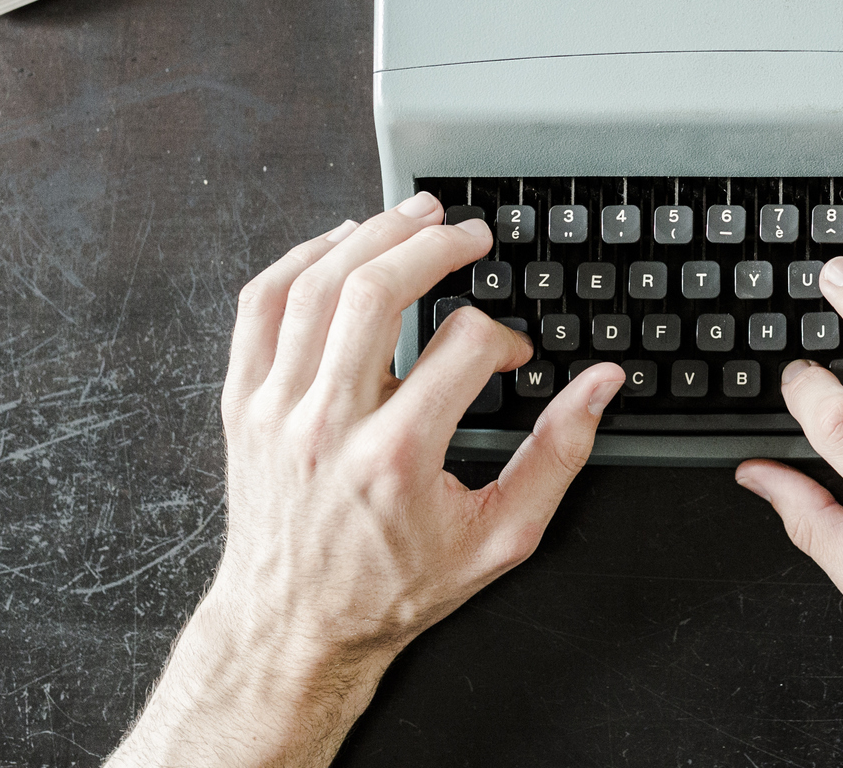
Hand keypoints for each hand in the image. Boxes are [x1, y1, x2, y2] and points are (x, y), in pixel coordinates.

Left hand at [108, 193, 624, 767]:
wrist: (294, 626)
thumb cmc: (390, 587)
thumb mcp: (497, 538)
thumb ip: (557, 455)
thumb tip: (601, 386)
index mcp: (396, 458)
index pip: (463, 346)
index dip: (504, 338)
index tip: (513, 355)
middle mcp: (327, 424)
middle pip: (377, 291)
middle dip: (435, 245)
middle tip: (469, 232)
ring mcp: (275, 410)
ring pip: (316, 285)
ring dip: (371, 235)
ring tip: (414, 216)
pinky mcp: (241, 404)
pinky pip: (260, 306)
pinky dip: (300, 261)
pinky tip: (339, 245)